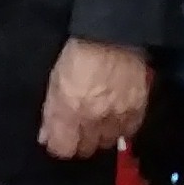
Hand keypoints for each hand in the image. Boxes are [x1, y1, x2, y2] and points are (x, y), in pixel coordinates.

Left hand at [38, 38, 149, 162]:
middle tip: (78, 127)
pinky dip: (120, 128)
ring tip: (98, 120)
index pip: (63, 149)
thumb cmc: (79, 53)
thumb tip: (46, 137)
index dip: (59, 144)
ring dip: (100, 135)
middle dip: (79, 141)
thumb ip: (50, 112)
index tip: (59, 137)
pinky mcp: (138, 110)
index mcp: (69, 110)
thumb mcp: (55, 80)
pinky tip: (115, 116)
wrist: (114, 34)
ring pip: (107, 143)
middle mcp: (94, 119)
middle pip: (86, 149)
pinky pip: (128, 132)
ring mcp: (118, 116)